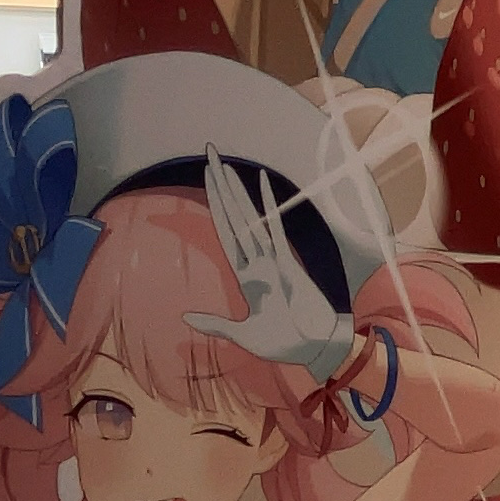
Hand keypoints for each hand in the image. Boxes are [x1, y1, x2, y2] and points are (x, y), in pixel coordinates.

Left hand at [182, 157, 354, 382]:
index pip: (225, 231)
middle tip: (209, 151)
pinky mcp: (288, 263)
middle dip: (220, 185)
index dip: (214, 204)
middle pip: (233, 216)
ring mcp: (272, 259)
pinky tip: (260, 183)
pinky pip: (274, 228)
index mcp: (246, 275)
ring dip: (235, 190)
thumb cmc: (285, 344)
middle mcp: (256, 260)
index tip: (208, 178)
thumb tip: (182, 316)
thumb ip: (215, 324)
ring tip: (223, 163)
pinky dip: (267, 205)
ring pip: (248, 217)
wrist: (317, 349)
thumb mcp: (243, 336)